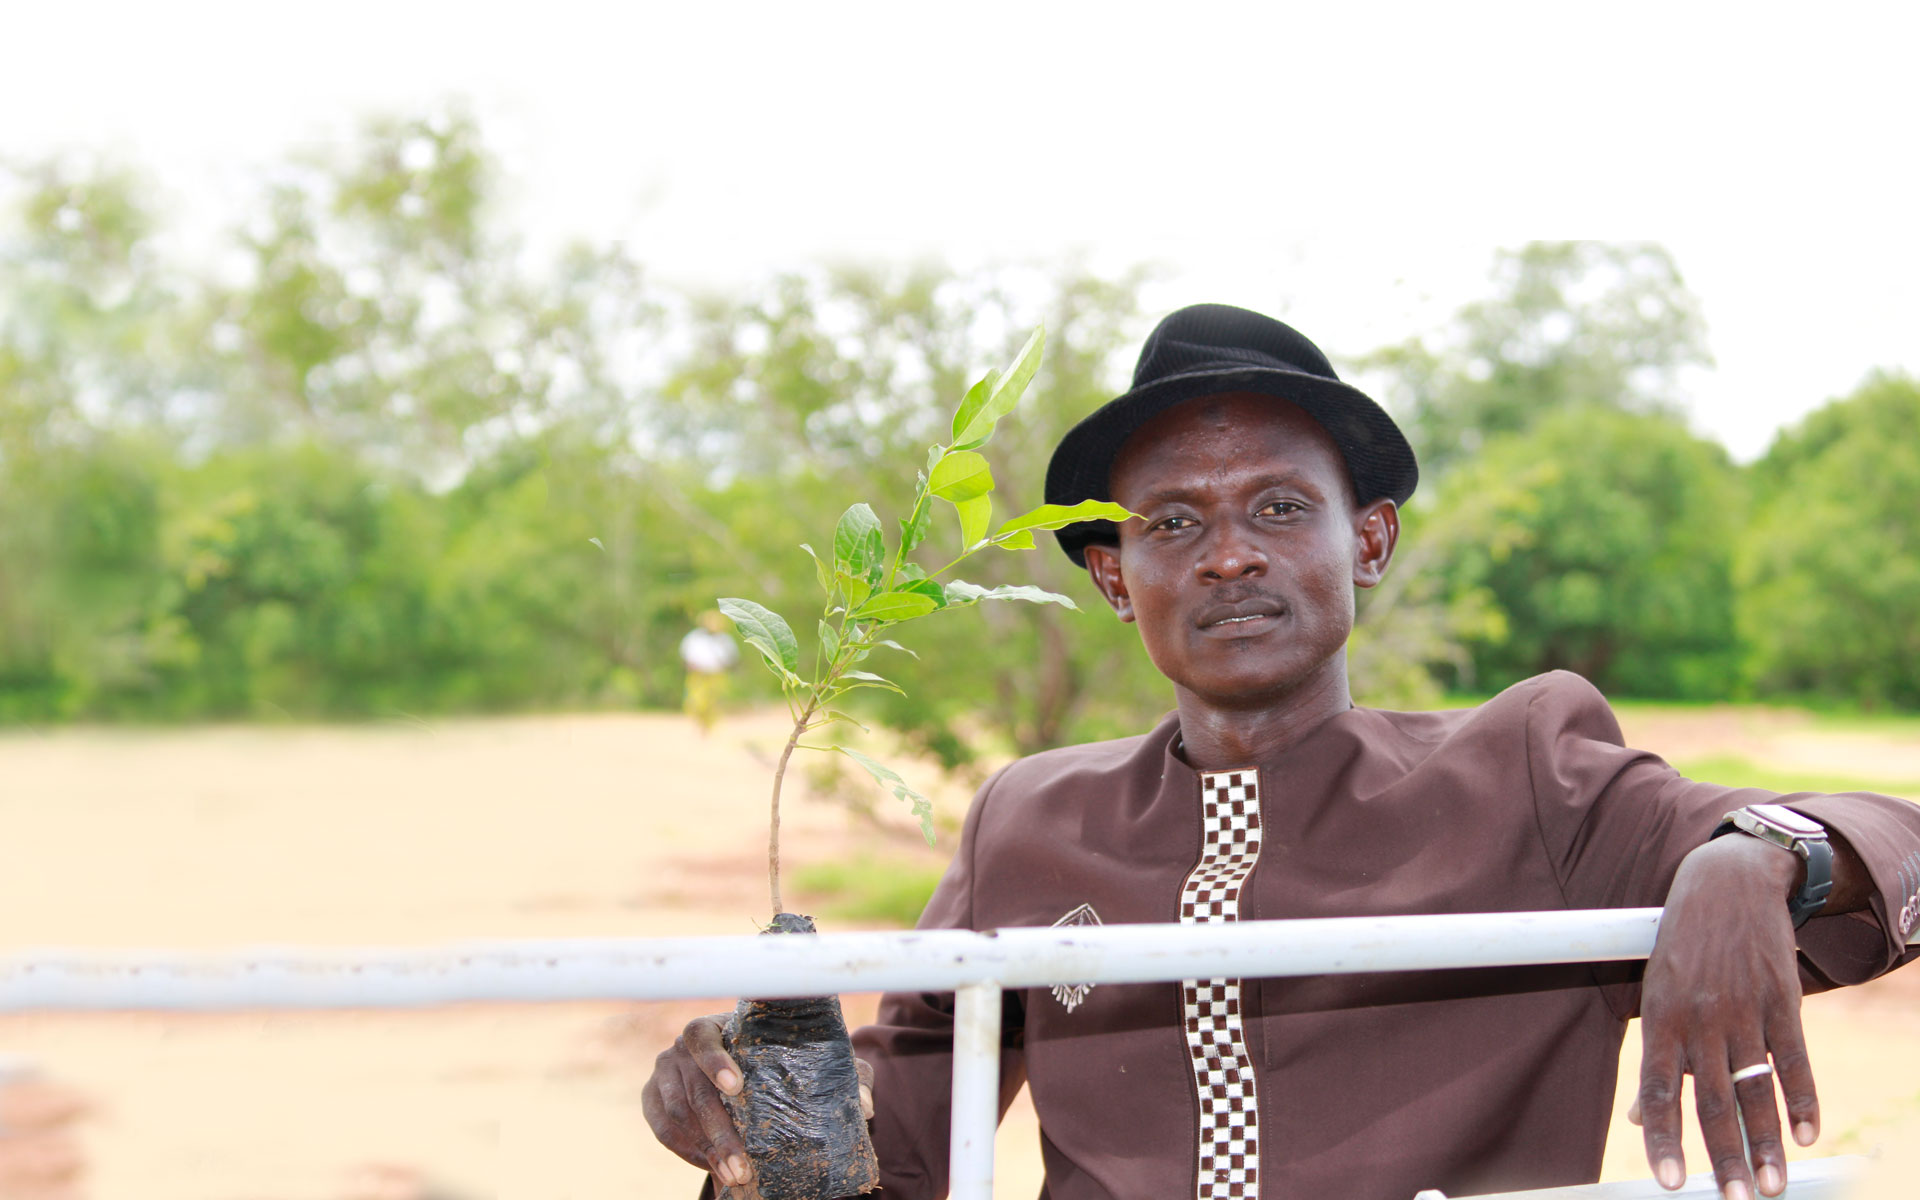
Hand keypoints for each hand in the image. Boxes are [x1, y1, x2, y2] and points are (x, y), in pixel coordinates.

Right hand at [640, 1014, 875, 1189]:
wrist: (750, 1076)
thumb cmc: (788, 1063)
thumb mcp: (820, 1066)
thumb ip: (845, 1079)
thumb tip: (866, 1106)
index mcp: (719, 1025)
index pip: (703, 1035)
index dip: (715, 1059)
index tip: (736, 1087)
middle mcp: (683, 1045)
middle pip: (693, 1087)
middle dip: (719, 1132)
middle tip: (742, 1167)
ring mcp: (664, 1070)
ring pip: (676, 1113)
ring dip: (704, 1149)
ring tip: (733, 1177)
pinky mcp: (653, 1097)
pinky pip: (662, 1128)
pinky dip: (685, 1151)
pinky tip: (712, 1168)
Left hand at [1633, 835, 1818, 1198]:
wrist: (1727, 884)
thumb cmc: (1683, 947)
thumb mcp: (1656, 992)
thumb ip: (1656, 1058)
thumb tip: (1640, 1118)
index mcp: (1660, 1018)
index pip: (1657, 1089)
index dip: (1663, 1138)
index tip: (1671, 1182)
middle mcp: (1700, 1018)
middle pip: (1711, 1100)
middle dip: (1724, 1156)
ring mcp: (1744, 1010)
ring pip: (1754, 1089)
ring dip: (1765, 1143)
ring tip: (1770, 1185)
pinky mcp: (1782, 1001)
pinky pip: (1793, 1060)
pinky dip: (1802, 1101)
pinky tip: (1806, 1135)